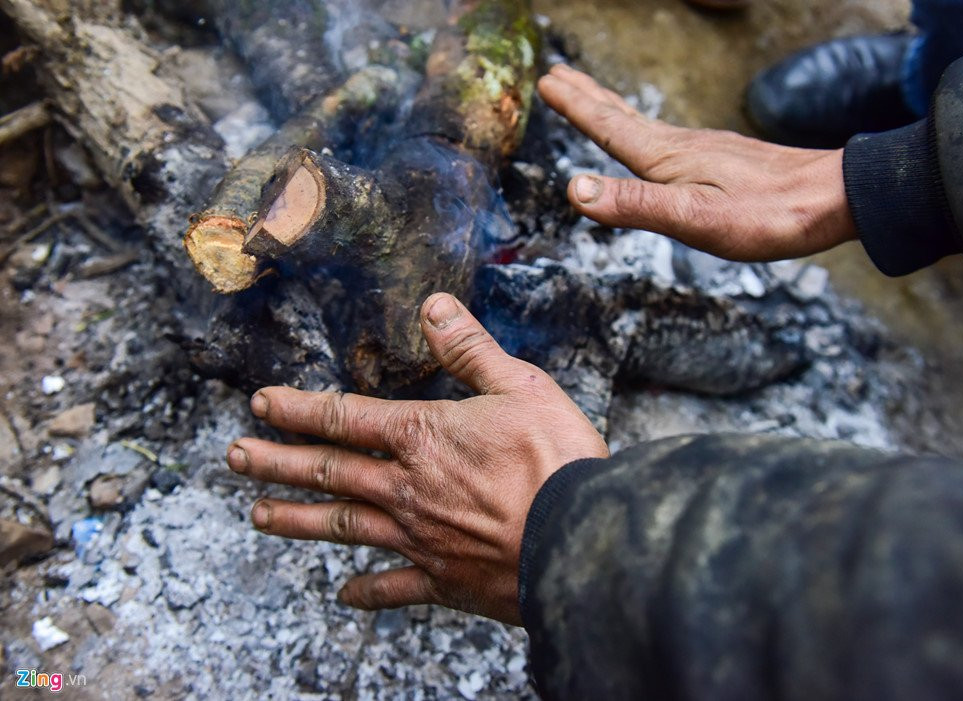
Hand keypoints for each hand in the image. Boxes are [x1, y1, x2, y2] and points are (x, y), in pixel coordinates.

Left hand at [226, 293, 608, 624]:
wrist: (581, 541)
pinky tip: (342, 594)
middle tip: (232, 456)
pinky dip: (366, 591)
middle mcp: (406, 488)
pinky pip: (392, 586)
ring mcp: (418, 537)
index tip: (260, 404)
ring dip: (295, 517)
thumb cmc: (556, 460)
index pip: (344, 417)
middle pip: (327, 471)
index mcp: (422, 436)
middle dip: (276, 460)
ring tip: (257, 514)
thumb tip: (432, 307)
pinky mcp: (442, 579)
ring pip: (341, 525)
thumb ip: (469, 349)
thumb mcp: (520, 385)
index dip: (299, 408)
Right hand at [538, 64, 857, 260]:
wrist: (832, 199)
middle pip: (623, 115)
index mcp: (667, 159)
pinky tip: (655, 143)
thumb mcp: (693, 218)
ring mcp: (704, 151)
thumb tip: (574, 189)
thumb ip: (634, 204)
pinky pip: (668, 139)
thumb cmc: (766, 214)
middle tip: (558, 75)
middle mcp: (681, 147)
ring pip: (645, 124)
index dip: (575, 106)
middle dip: (587, 96)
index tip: (545, 80)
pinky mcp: (723, 162)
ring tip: (594, 100)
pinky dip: (644, 129)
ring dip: (612, 108)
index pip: (609, 126)